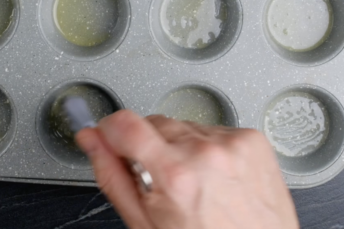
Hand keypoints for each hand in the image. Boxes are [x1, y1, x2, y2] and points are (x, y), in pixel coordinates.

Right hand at [75, 110, 298, 228]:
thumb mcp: (145, 224)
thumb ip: (113, 176)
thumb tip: (92, 140)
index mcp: (176, 176)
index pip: (125, 123)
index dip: (109, 130)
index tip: (108, 137)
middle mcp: (206, 153)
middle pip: (154, 124)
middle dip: (149, 148)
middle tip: (162, 183)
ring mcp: (233, 143)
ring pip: (184, 126)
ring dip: (181, 148)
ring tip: (196, 184)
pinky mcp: (252, 139)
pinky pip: (214, 130)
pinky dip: (209, 149)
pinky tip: (216, 178)